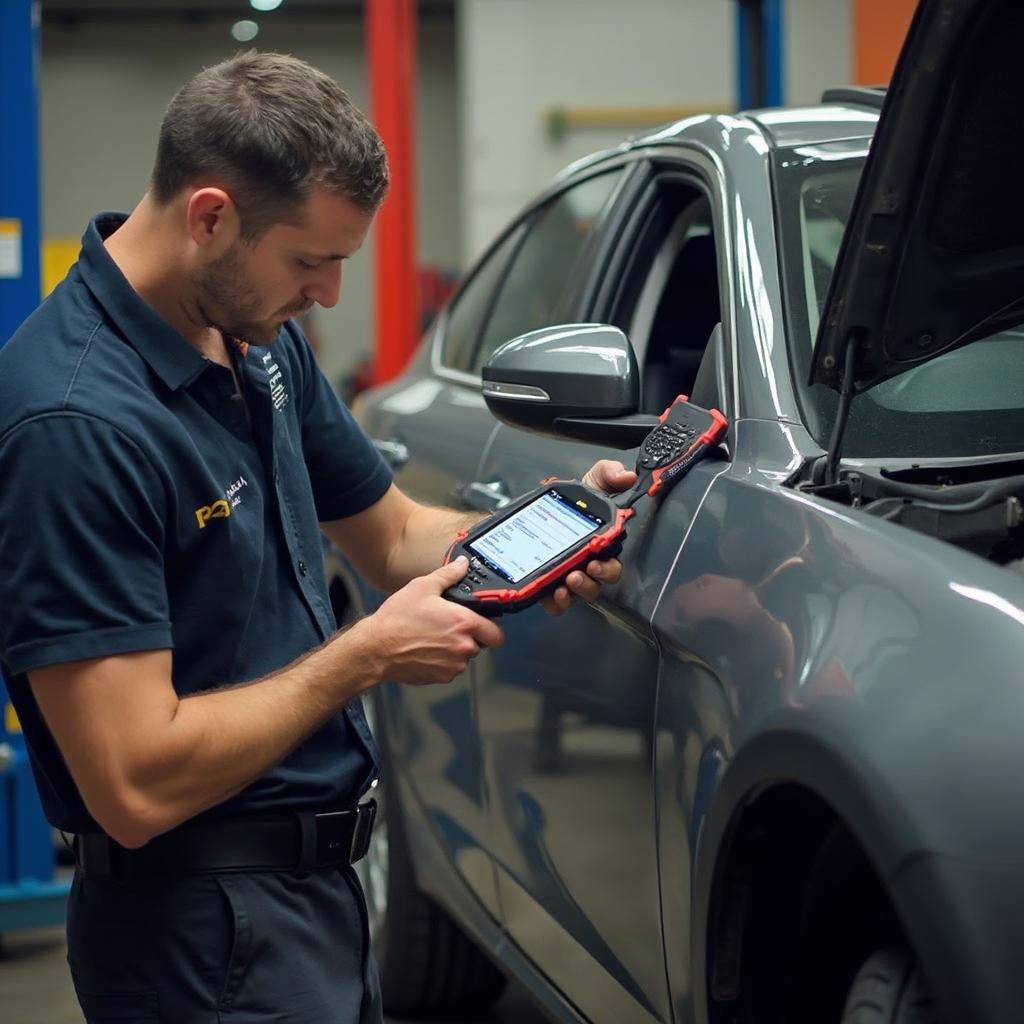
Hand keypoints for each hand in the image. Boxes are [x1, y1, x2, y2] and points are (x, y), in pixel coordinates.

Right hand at [362, 557, 503, 684]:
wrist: (376, 648)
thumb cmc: (397, 620)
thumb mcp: (422, 587)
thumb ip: (448, 575)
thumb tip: (462, 565)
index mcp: (464, 623)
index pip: (497, 633)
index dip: (492, 627)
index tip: (484, 623)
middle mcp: (463, 646)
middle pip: (481, 644)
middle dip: (471, 636)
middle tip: (452, 627)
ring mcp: (453, 665)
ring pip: (465, 657)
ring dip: (456, 649)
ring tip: (434, 637)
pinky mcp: (441, 678)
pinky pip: (451, 669)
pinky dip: (443, 661)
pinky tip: (426, 649)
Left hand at [540, 459, 636, 615]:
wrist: (547, 502)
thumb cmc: (578, 496)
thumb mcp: (594, 477)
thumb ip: (610, 473)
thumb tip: (626, 476)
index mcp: (601, 544)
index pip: (611, 564)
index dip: (606, 568)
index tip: (594, 562)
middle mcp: (588, 562)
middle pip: (596, 583)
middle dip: (588, 583)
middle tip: (576, 575)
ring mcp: (568, 573)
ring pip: (576, 593)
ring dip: (572, 594)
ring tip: (561, 586)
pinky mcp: (549, 580)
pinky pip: (554, 600)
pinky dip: (553, 602)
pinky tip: (548, 594)